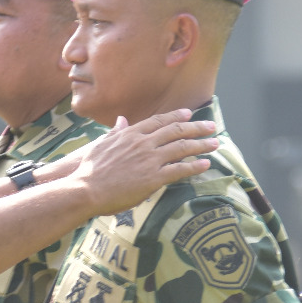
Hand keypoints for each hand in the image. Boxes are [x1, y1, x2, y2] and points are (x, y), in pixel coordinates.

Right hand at [72, 110, 216, 214]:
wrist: (85, 188)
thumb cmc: (89, 170)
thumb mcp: (101, 145)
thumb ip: (115, 133)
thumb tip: (121, 121)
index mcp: (130, 134)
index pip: (158, 121)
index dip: (176, 117)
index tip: (189, 114)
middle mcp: (143, 143)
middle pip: (175, 131)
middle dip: (196, 128)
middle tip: (211, 126)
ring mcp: (149, 160)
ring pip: (182, 148)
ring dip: (201, 144)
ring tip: (215, 143)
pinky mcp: (153, 178)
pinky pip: (179, 170)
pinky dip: (194, 166)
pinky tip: (206, 164)